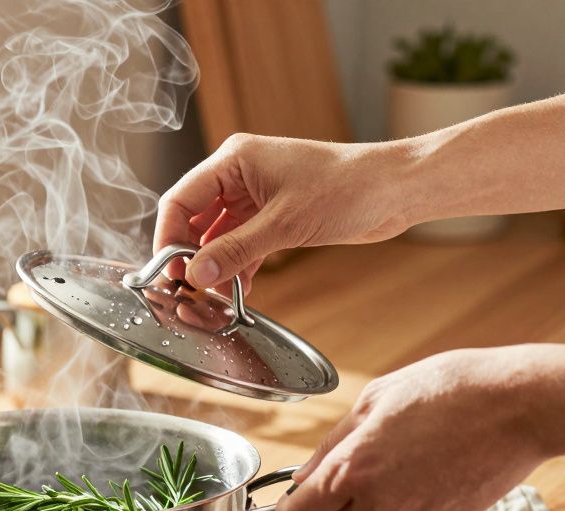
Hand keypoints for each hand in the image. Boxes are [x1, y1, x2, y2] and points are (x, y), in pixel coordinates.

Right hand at [153, 134, 413, 290]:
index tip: (169, 273)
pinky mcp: (273, 214)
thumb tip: (196, 275)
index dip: (168, 237)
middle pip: (194, 218)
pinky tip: (240, 290)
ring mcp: (255, 194)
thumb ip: (235, 250)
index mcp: (234, 160)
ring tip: (217, 296)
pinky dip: (238, 265)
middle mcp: (239, 174)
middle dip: (190, 255)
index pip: (181, 199)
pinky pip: (241, 242)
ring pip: (217, 234)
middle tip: (190, 290)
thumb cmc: (348, 188)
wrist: (396, 190)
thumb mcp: (284, 224)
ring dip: (216, 264)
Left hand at [274, 347, 548, 510]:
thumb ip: (333, 443)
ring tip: (406, 453)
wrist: (521, 404)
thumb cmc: (447, 389)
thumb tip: (304, 476)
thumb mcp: (375, 399)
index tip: (294, 499)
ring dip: (377, 500)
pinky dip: (414, 497)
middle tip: (350, 471)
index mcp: (354, 470)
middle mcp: (382, 503)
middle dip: (331, 509)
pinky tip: (434, 462)